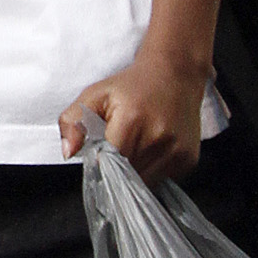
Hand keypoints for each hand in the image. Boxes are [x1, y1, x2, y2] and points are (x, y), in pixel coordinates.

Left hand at [59, 53, 206, 180]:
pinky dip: (153, 172)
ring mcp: (176, 151)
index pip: (108, 163)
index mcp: (131, 121)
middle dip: (117, 170)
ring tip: (136, 147)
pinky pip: (162, 180)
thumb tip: (68, 152)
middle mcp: (158, 138)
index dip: (101, 164)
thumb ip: (74, 122)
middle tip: (119, 148)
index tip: (100, 156)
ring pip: (144, 183)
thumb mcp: (95, 95)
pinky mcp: (188, 160)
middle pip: (126, 176)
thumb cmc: (132, 87)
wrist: (175, 74)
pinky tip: (152, 150)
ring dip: (135, 174)